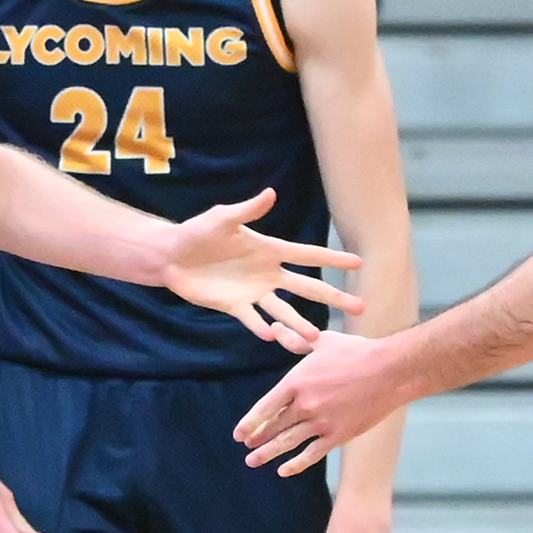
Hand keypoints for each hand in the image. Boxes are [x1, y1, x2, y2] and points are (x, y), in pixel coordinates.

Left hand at [160, 191, 360, 350]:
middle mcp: (268, 274)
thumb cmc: (198, 232)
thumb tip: (271, 194)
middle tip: (360, 308)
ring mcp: (253, 292)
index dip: (333, 259)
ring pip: (284, 311)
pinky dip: (263, 329)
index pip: (308, 255)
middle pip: (306, 288)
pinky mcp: (235, 306)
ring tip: (316, 338)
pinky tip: (273, 337)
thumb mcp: (223, 218)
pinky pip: (253, 320)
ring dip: (300, 324)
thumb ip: (248, 210)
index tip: (358, 263)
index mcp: (270, 250)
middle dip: (333, 297)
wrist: (172, 256)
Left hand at [235, 330, 410, 476]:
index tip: (238, 434)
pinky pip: (312, 454)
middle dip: (258, 438)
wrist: (390, 371)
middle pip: (275, 426)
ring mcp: (321, 422)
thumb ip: (296, 340)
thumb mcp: (322, 342)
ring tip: (254, 462)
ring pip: (288, 442)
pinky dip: (296, 464)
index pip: (265, 407)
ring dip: (269, 453)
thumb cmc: (357, 352)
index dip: (250, 422)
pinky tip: (284, 470)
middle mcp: (305, 405)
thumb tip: (276, 328)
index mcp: (297, 382)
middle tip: (247, 448)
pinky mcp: (338, 435)